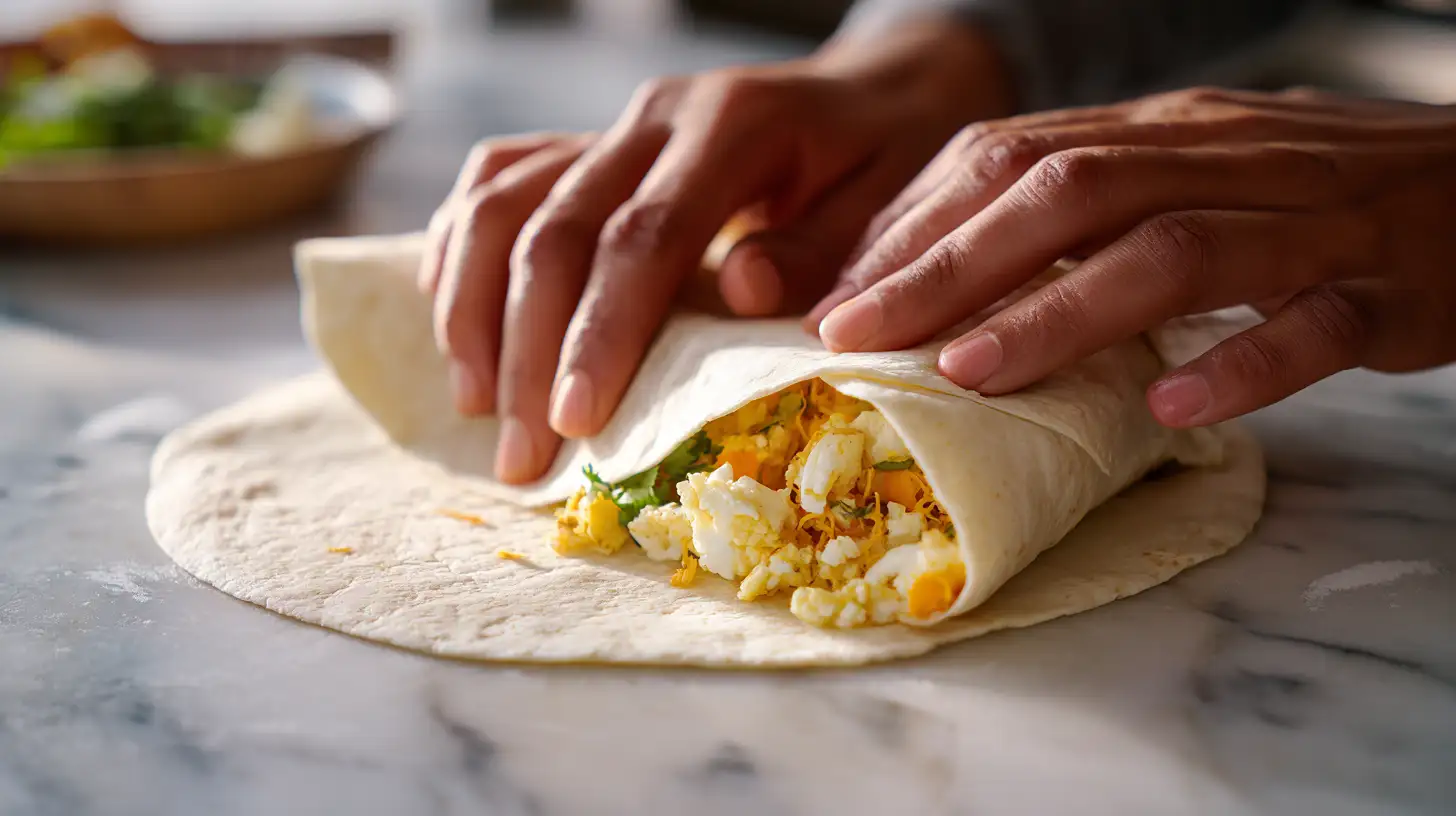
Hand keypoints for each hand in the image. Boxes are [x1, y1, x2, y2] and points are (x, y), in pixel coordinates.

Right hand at [423, 19, 1013, 482]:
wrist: (872, 87)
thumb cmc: (884, 156)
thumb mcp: (888, 199)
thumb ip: (820, 249)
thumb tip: (740, 296)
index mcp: (731, 127)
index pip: (643, 236)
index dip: (600, 331)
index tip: (575, 421)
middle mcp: (652, 118)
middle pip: (554, 231)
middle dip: (525, 352)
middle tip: (521, 457)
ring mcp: (610, 128)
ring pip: (500, 206)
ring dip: (473, 310)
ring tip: (475, 406)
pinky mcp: (585, 145)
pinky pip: (493, 184)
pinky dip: (460, 255)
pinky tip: (456, 325)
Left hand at [810, 88, 1455, 426]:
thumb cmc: (1311, 196)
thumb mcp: (1186, 176)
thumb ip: (1084, 212)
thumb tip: (945, 274)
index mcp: (1162, 131)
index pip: (1012, 155)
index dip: (917, 223)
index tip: (838, 294)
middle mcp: (1224, 158)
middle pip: (1068, 192)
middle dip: (949, 266)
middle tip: (859, 336)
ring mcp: (1311, 219)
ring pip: (1173, 248)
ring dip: (1060, 310)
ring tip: (969, 373)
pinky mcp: (1389, 287)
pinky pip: (1313, 322)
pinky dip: (1241, 362)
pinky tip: (1174, 409)